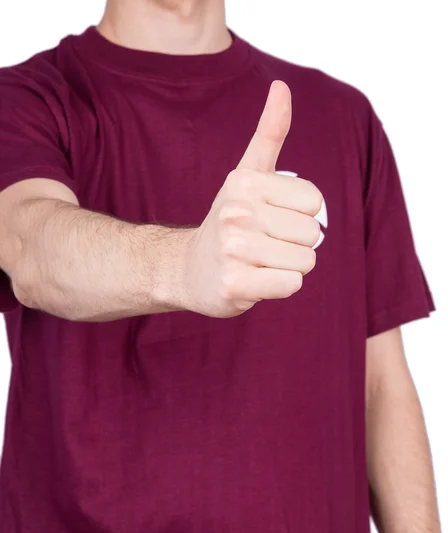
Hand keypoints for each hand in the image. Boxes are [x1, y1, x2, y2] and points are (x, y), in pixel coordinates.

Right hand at [182, 80, 322, 317]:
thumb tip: (281, 86)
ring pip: (305, 262)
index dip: (300, 214)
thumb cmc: (229, 221)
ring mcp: (233, 250)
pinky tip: (254, 280)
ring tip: (259, 262)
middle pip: (313, 234)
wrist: (188, 268)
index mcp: (245, 182)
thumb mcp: (246, 175)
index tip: (271, 217)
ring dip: (289, 266)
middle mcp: (236, 213)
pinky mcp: (235, 285)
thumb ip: (269, 133)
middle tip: (263, 244)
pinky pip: (291, 285)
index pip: (315, 202)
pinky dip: (280, 287)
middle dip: (295, 243)